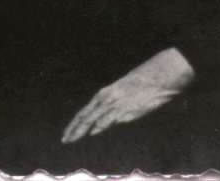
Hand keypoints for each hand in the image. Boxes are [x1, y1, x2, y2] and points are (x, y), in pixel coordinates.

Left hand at [63, 47, 194, 142]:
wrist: (156, 78)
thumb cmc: (140, 87)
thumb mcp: (121, 96)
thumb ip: (113, 108)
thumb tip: (108, 121)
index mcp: (103, 95)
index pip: (84, 112)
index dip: (74, 124)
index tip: (67, 134)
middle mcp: (105, 99)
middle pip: (84, 116)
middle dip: (73, 129)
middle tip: (63, 140)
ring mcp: (115, 104)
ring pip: (93, 118)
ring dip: (81, 130)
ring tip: (71, 139)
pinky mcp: (126, 108)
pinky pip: (110, 118)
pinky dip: (100, 125)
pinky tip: (92, 132)